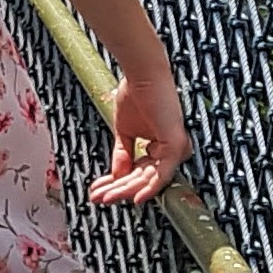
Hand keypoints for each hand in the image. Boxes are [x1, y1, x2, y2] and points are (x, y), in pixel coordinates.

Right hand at [91, 75, 188, 204]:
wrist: (141, 74)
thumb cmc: (136, 93)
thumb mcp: (125, 131)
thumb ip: (123, 154)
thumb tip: (116, 176)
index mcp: (159, 146)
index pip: (137, 171)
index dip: (117, 182)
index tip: (99, 190)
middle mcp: (169, 149)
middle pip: (141, 178)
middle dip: (117, 190)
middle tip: (98, 198)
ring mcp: (174, 148)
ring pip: (149, 180)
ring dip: (125, 190)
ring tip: (106, 198)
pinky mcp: (175, 145)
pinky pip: (163, 174)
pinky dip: (149, 188)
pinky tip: (134, 198)